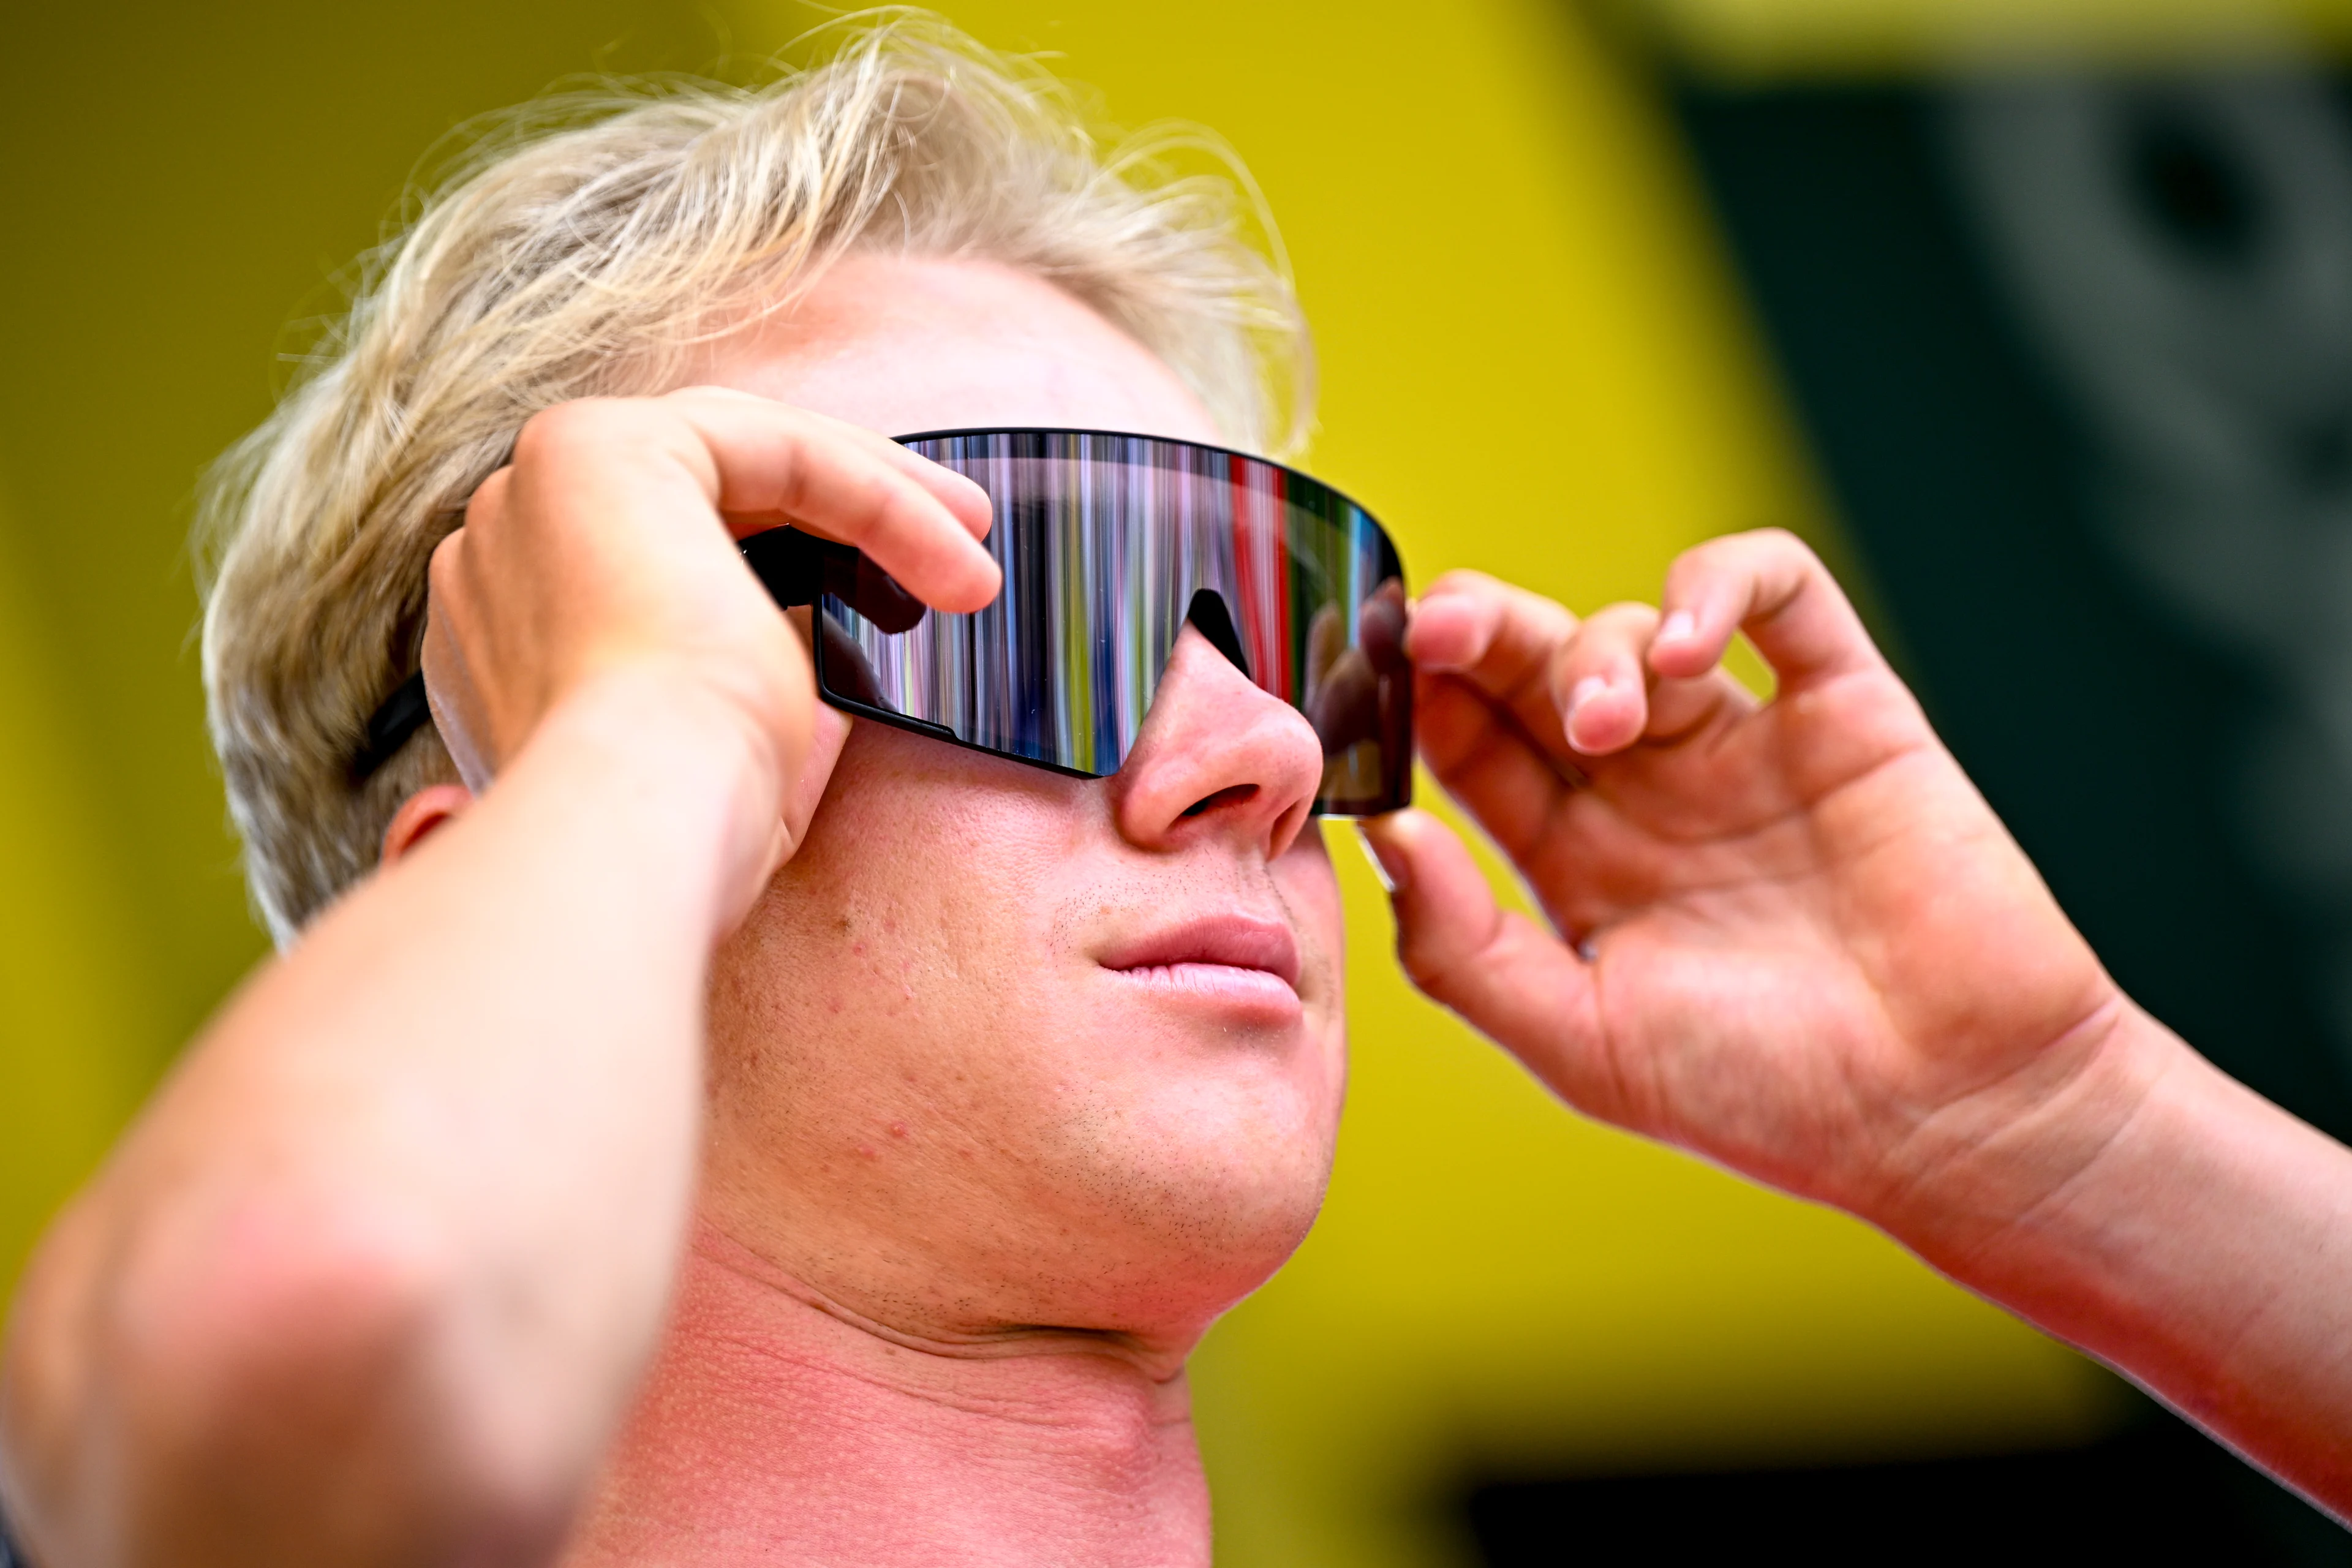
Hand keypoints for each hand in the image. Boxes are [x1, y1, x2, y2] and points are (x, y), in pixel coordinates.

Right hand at [422, 389, 996, 893]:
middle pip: (710, 491)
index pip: (673, 553)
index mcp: (519, 634)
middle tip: (951, 553)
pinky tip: (954, 544)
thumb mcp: (730, 771)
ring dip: (877, 495)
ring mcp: (535, 491)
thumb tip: (833, 697)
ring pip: (746, 456)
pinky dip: (876, 490)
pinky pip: (773, 447)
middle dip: (845, 513)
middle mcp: (507, 549)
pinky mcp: (596, 448)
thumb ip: (755, 713)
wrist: (635, 823)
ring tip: (972, 547)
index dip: (800, 559)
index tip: (899, 597)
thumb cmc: (677, 837)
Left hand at [1361, 529, 2132, 1239]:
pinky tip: (1687, 645)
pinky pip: (1780, 596)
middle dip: (1473, 632)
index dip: (1414, 703)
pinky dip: (1721, 586)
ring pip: (1632, 628)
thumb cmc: (1768, 1096)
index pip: (1468, 746)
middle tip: (1435, 633)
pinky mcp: (1846, 710)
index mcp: (1575, 862)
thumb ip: (1465, 952)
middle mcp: (1648, 792)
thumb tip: (1388, 836)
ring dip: (1592, 649)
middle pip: (1532, 668)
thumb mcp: (1582, 1045)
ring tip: (1604, 722)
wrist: (1954, 1113)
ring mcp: (1745, 743)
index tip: (1364, 685)